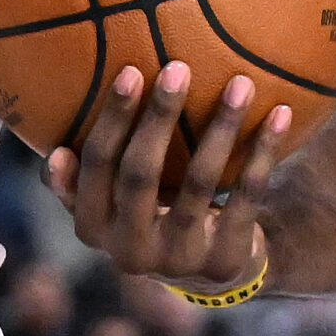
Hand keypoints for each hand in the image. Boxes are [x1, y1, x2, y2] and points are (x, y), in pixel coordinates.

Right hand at [48, 62, 291, 294]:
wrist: (210, 268)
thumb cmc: (151, 210)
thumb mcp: (112, 201)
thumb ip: (81, 179)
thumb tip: (56, 154)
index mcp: (92, 226)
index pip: (96, 166)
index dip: (113, 119)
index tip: (132, 69)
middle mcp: (128, 250)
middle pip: (140, 174)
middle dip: (159, 117)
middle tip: (178, 67)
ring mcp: (178, 259)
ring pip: (199, 183)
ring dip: (221, 128)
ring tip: (241, 83)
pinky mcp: (223, 259)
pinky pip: (246, 197)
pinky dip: (263, 152)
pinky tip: (279, 114)